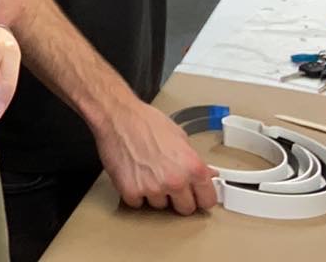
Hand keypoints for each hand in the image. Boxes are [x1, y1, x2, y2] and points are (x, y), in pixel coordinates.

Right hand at [94, 100, 217, 214]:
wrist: (117, 116)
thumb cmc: (145, 121)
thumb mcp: (180, 137)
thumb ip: (194, 161)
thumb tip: (206, 173)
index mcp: (192, 167)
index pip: (207, 200)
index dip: (202, 197)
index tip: (198, 197)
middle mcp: (175, 180)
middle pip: (185, 208)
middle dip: (179, 198)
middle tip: (170, 183)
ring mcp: (153, 188)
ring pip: (160, 206)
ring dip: (156, 194)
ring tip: (148, 172)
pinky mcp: (131, 191)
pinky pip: (138, 203)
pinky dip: (135, 193)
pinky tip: (135, 175)